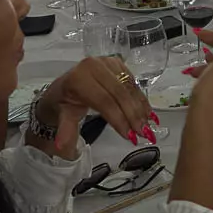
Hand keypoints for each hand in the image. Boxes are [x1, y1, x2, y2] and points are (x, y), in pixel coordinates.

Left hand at [36, 55, 152, 150]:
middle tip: (144, 133)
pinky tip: (148, 113)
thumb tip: (64, 149)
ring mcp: (107, 62)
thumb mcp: (63, 118)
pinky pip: (133, 82)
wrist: (66, 86)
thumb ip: (67, 133)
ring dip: (141, 108)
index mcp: (79, 79)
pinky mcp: (117, 63)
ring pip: (129, 87)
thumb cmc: (65, 103)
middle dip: (133, 115)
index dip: (119, 119)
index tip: (130, 136)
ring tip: (148, 126)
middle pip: (120, 93)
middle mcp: (94, 66)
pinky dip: (141, 99)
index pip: (104, 101)